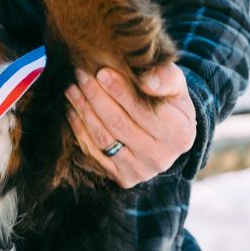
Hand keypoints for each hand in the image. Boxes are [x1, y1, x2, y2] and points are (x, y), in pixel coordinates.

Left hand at [65, 63, 195, 187]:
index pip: (141, 110)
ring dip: (83, 111)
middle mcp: (160, 157)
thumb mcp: (176, 84)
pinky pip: (95, 154)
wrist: (171, 135)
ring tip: (72, 89)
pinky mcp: (123, 178)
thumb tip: (145, 81)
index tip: (101, 71)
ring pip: (104, 139)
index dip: (119, 90)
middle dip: (95, 97)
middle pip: (118, 124)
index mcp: (177, 133)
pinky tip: (72, 109)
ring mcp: (141, 171)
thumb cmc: (170, 102)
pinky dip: (80, 130)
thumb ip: (165, 77)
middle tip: (80, 75)